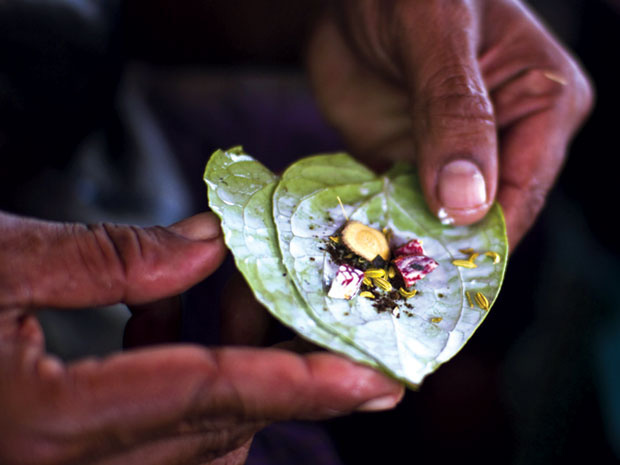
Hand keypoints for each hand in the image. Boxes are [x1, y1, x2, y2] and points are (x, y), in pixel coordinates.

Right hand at [0, 211, 402, 464]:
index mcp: (44, 426)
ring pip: (193, 441)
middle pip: (212, 426)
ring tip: (248, 305)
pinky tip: (177, 325)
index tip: (372, 381)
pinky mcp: (60, 460)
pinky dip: (186, 384)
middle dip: (284, 378)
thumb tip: (206, 243)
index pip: (208, 399)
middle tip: (337, 333)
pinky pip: (156, 437)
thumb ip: (109, 256)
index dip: (299, 385)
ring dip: (236, 375)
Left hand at [307, 0, 592, 248]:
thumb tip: (469, 202)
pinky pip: (401, 206)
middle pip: (485, 214)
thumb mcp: (436, 35)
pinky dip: (382, 225)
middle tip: (404, 279)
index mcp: (543, 101)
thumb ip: (455, 111)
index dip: (488, 236)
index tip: (447, 270)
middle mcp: (506, 137)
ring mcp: (454, 155)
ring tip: (379, 271)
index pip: (524, 189)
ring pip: (441, 218)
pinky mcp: (411, 162)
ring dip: (410, 241)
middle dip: (446, 246)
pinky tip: (360, 244)